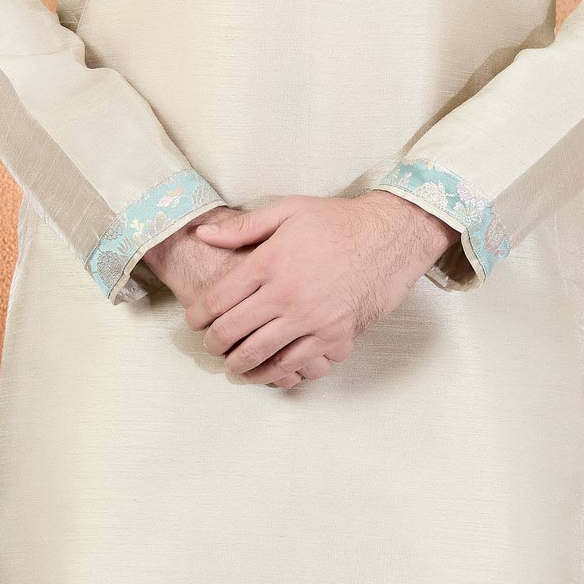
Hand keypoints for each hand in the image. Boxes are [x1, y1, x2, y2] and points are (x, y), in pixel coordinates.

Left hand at [175, 192, 458, 387]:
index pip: (217, 300)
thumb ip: (243, 226)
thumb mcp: (288, 211)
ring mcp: (312, 319)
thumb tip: (202, 235)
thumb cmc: (337, 222)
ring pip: (261, 354)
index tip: (194, 321)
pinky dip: (278, 372)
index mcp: (269, 263)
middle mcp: (286, 294)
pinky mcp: (335, 336)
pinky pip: (298, 364)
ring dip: (240, 365)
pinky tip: (268, 371)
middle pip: (233, 331)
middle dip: (214, 344)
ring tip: (234, 365)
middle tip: (210, 346)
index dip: (198, 316)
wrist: (389, 237)